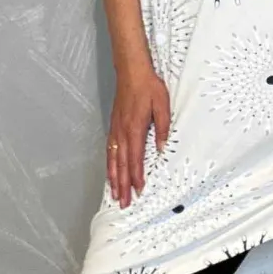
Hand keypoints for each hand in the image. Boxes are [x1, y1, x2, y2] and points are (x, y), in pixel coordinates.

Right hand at [107, 64, 170, 207]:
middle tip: (124, 203)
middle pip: (122, 164)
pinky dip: (109, 164)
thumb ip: (163, 128)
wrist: (131, 70)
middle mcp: (123, 132)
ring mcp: (116, 129)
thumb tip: (162, 148)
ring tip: (114, 194)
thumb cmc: (148, 86)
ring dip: (113, 179)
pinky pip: (110, 150)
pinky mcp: (113, 126)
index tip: (139, 191)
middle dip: (123, 185)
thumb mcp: (163, 105)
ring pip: (113, 160)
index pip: (136, 159)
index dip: (137, 177)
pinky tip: (109, 173)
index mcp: (136, 128)